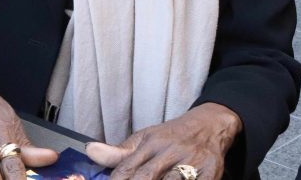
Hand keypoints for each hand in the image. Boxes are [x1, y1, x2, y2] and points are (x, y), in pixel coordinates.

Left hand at [87, 103, 242, 179]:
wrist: (211, 125)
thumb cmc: (173, 136)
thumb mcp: (146, 139)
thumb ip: (119, 153)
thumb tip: (89, 151)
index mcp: (152, 143)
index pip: (126, 170)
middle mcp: (171, 151)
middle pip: (146, 178)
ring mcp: (192, 162)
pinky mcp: (211, 172)